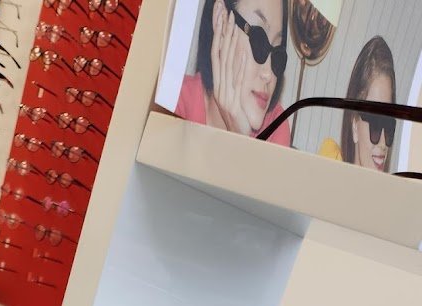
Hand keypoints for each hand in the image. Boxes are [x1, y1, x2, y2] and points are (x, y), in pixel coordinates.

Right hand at [210, 3, 250, 134]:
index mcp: (218, 85)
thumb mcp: (236, 97)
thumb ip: (236, 80)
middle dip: (223, 32)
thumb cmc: (239, 120)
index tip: (221, 16)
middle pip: (219, 54)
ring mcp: (225, 94)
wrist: (237, 140)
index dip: (218, 34)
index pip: (216, 53)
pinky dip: (239, 63)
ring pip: (226, 63)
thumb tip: (240, 61)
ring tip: (234, 24)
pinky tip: (242, 49)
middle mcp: (219, 88)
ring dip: (230, 42)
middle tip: (226, 12)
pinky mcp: (233, 101)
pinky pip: (237, 78)